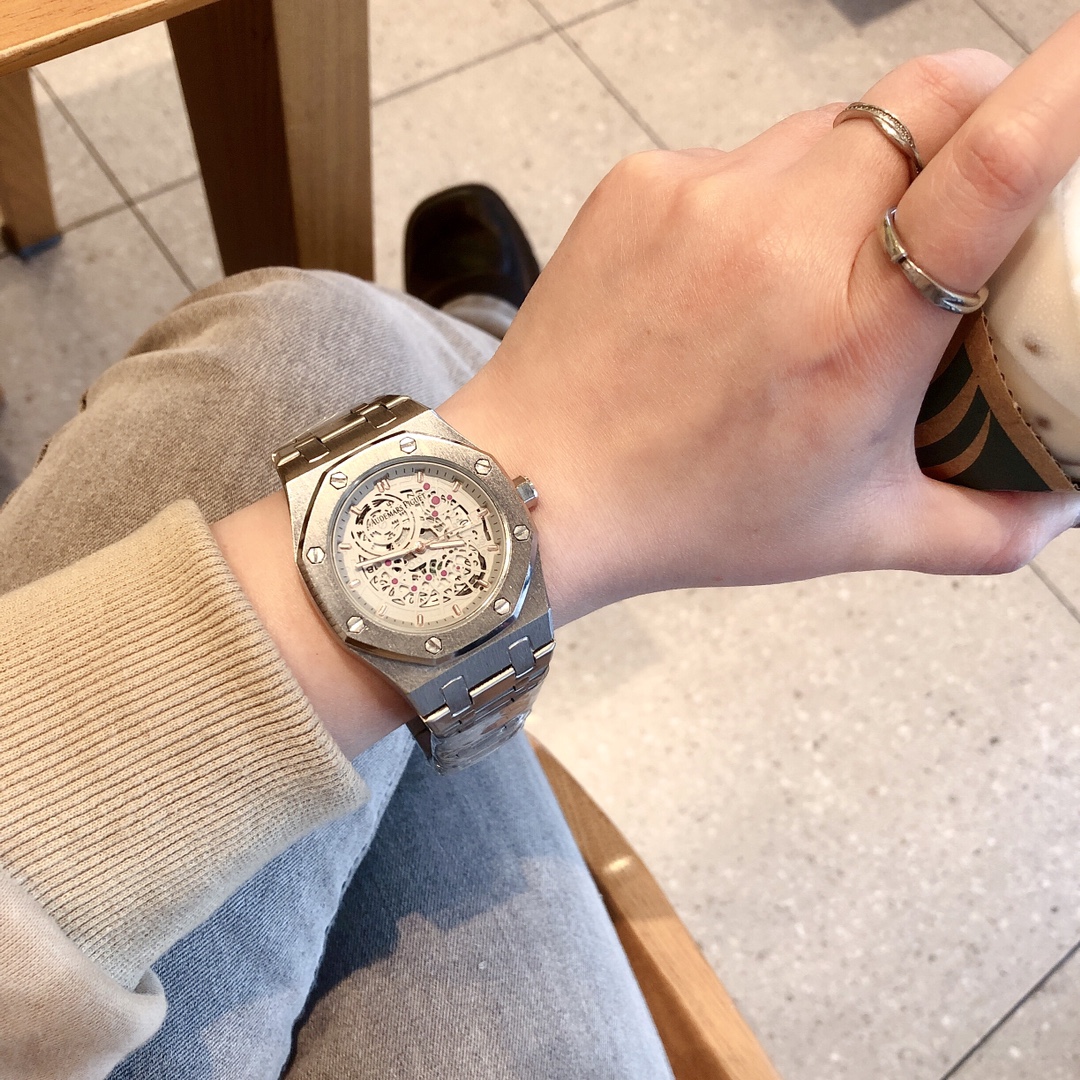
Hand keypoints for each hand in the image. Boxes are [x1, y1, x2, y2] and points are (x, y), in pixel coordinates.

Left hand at [441, 15, 1079, 626]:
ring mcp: (703, 196)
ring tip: (833, 259)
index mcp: (859, 330)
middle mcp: (782, 241)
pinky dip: (770, 194)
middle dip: (977, 107)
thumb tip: (1063, 505)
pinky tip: (738, 274)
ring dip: (866, 165)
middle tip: (976, 174)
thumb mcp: (856, 534)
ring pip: (834, 121)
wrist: (537, 486)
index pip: (991, 166)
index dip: (1065, 89)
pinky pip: (744, 153)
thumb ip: (983, 524)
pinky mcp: (642, 178)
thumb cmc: (692, 514)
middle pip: (924, 94)